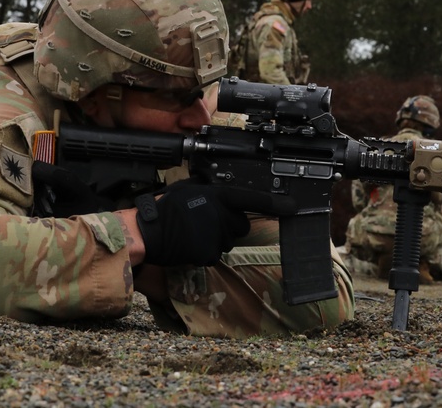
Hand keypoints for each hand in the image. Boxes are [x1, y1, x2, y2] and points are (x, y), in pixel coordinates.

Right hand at [136, 181, 296, 266]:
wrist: (149, 231)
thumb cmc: (165, 207)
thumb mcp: (190, 187)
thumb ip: (210, 189)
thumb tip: (220, 189)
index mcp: (220, 197)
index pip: (254, 199)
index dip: (276, 203)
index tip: (293, 207)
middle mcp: (223, 216)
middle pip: (242, 224)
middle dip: (231, 224)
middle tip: (209, 222)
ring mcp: (217, 236)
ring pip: (228, 241)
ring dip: (217, 238)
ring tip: (194, 232)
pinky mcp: (210, 254)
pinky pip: (215, 254)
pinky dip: (205, 251)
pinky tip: (190, 244)